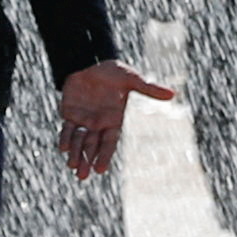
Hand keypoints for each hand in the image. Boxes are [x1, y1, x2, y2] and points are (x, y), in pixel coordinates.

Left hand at [56, 60, 176, 178]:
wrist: (91, 60)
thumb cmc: (113, 71)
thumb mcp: (131, 79)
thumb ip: (148, 89)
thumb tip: (173, 94)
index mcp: (113, 120)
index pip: (109, 143)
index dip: (104, 156)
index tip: (100, 170)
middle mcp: (98, 124)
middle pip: (92, 147)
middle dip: (87, 161)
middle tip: (82, 176)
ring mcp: (83, 119)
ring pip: (79, 141)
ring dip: (75, 154)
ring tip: (72, 167)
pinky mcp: (70, 113)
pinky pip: (68, 129)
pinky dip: (65, 138)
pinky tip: (63, 148)